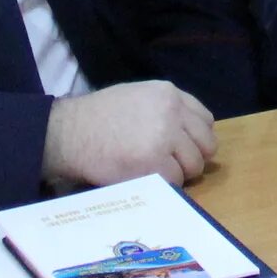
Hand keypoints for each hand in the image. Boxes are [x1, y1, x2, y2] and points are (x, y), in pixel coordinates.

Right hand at [42, 82, 216, 189]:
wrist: (70, 132)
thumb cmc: (98, 116)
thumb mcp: (136, 96)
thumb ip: (164, 108)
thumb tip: (185, 131)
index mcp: (169, 93)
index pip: (205, 119)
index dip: (196, 138)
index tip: (184, 148)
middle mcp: (172, 112)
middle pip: (206, 144)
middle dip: (193, 158)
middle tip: (173, 165)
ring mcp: (165, 137)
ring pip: (193, 165)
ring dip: (178, 173)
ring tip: (155, 171)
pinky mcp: (154, 163)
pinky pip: (175, 181)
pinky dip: (164, 184)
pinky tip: (145, 178)